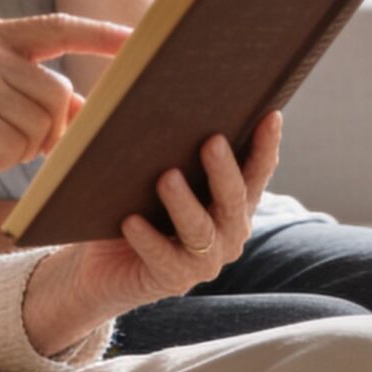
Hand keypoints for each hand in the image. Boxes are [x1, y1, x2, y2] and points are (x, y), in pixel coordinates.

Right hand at [0, 14, 132, 209]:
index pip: (57, 27)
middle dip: (45, 129)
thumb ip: (33, 94)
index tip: (137, 39)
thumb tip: (89, 108)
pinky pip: (18, 143)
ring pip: (42, 121)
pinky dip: (1, 161)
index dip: (100, 35)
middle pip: (58, 90)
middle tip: (4, 142)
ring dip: (20, 148)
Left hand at [23, 113, 282, 351]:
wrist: (100, 265)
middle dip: (224, 170)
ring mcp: (204, 260)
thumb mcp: (147, 172)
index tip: (271, 115)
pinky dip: (148, 238)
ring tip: (166, 178)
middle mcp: (227, 232)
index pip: (256, 171)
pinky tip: (130, 220)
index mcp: (230, 201)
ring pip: (201, 231)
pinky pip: (163, 258)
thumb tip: (118, 92)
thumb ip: (150, 140)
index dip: (266, 145)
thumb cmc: (130, 205)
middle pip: (233, 200)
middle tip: (211, 140)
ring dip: (185, 203)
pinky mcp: (173, 279)